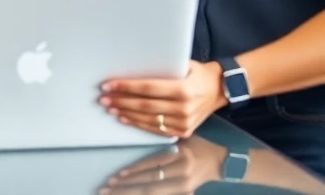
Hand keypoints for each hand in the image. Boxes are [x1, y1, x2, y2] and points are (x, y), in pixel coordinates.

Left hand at [98, 135, 227, 194]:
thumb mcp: (179, 138)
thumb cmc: (195, 144)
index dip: (133, 172)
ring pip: (153, 192)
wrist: (221, 161)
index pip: (152, 165)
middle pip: (150, 183)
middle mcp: (183, 171)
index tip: (116, 176)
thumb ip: (160, 144)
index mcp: (180, 154)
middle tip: (105, 189)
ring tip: (111, 193)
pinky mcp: (187, 192)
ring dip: (130, 194)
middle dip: (125, 187)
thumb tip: (132, 137)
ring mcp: (186, 186)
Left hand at [100, 61, 227, 138]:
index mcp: (184, 89)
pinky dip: (138, 124)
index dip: (126, 87)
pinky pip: (156, 129)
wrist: (220, 90)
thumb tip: (131, 63)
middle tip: (103, 98)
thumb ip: (161, 66)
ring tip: (109, 107)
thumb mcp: (183, 64)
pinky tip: (125, 118)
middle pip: (144, 105)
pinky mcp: (184, 131)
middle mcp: (184, 108)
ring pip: (148, 119)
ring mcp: (184, 122)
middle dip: (120, 101)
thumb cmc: (197, 73)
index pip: (148, 88)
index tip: (108, 85)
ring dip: (125, 113)